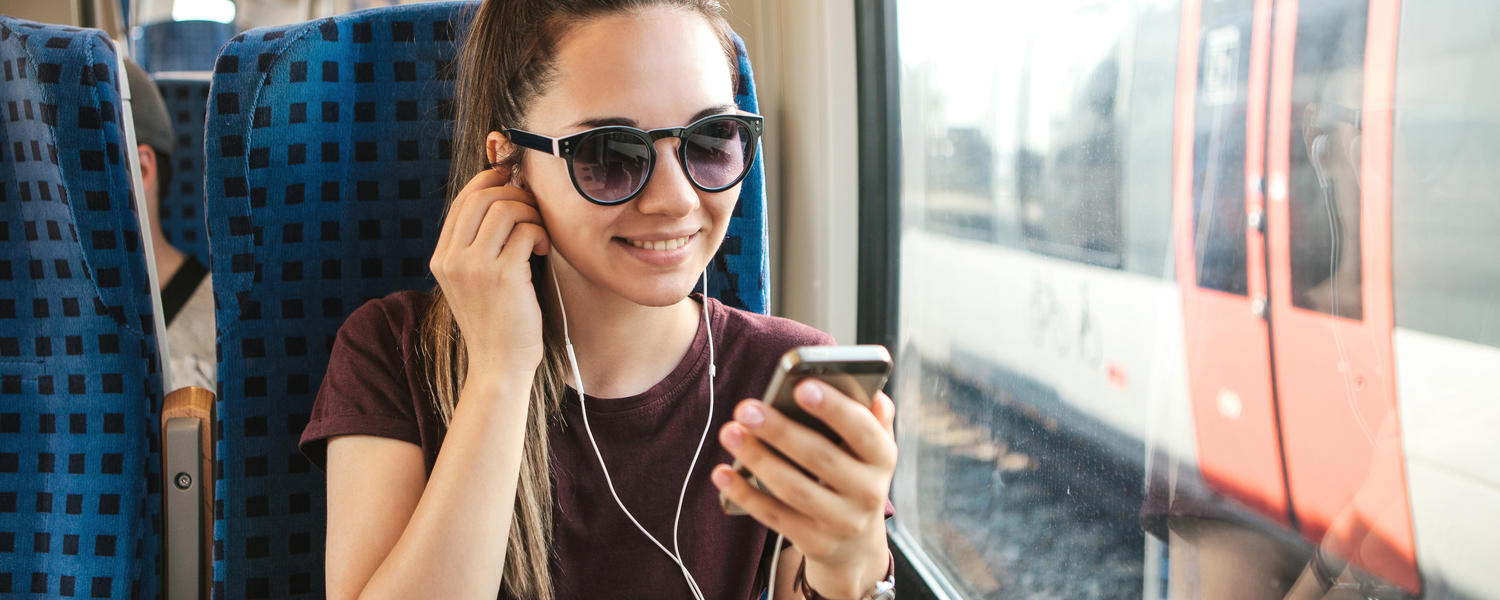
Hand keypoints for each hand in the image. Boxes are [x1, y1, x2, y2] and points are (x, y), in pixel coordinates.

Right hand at [429, 168, 550, 377]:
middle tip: (532, 211)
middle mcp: (452, 259)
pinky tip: (541, 250)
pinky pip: (526, 231)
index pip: (462, 201)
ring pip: (505, 209)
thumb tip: (502, 196)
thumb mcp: (472, 280)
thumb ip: (476, 244)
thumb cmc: (495, 320)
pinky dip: (540, 234)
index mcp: (441, 258)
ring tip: (538, 233)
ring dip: (530, 213)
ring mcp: (475, 267)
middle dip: (514, 194)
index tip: (511, 182)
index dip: (489, 182)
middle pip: (482, 197)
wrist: (498, 364)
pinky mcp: (503, 276)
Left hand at [713, 380, 896, 597]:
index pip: (862, 430)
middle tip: (746, 408)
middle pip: (820, 457)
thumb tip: (874, 393)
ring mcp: (841, 521)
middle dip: (780, 431)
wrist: (856, 544)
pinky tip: (722, 472)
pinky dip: (746, 494)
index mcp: (882, 458)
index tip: (801, 385)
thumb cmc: (855, 476)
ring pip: (794, 489)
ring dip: (758, 459)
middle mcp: (868, 492)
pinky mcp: (814, 542)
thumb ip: (871, 419)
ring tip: (730, 433)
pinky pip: (774, 516)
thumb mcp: (871, 449)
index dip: (834, 408)